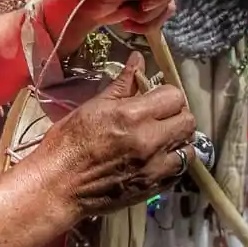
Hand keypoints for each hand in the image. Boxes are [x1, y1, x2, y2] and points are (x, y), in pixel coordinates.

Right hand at [37, 53, 196, 216]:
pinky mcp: (153, 188)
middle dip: (177, 115)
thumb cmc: (68, 142)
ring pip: (189, 148)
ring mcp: (154, 167)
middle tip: (160, 116)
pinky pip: (179, 171)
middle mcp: (150, 141)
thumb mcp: (93, 106)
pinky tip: (157, 159)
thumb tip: (138, 59)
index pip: (175, 96)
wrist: (58, 186)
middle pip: (188, 121)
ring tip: (161, 139)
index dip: (166, 93)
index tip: (155, 97)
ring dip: (178, 141)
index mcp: (133, 115)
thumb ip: (122, 84)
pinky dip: (173, 163)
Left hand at [41, 0, 175, 53]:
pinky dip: (147, 24)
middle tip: (129, 13)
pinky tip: (129, 24)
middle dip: (150, 8)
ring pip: (165, 4)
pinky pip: (160, 14)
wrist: (76, 5)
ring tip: (126, 19)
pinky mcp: (147, 0)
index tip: (143, 5)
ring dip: (148, 18)